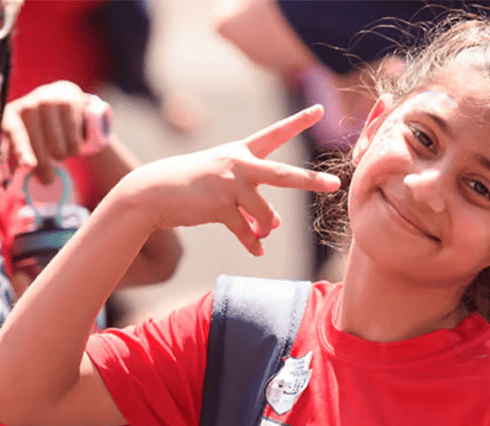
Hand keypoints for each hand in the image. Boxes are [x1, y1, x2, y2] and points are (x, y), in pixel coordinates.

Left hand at [2, 80, 93, 183]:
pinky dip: (75, 150)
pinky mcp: (70, 104)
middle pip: (38, 147)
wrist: (65, 100)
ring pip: (58, 149)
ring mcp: (50, 102)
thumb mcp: (25, 138)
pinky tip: (72, 143)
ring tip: (59, 148)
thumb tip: (3, 179)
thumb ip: (16, 157)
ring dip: (61, 156)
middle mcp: (28, 105)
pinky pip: (74, 141)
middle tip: (48, 179)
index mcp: (11, 115)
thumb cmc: (41, 127)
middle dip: (44, 167)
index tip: (28, 165)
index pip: (14, 135)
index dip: (21, 150)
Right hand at [109, 104, 340, 255]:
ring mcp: (230, 184)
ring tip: (262, 232)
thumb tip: (274, 225)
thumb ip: (254, 199)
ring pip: (266, 214)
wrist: (153, 193)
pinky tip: (258, 251)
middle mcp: (239, 164)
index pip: (275, 134)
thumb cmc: (193, 185)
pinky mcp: (220, 206)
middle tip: (335, 184)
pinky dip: (253, 243)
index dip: (298, 121)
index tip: (320, 109)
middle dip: (311, 181)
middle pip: (284, 175)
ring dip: (266, 227)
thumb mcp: (226, 184)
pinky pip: (247, 231)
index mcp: (241, 151)